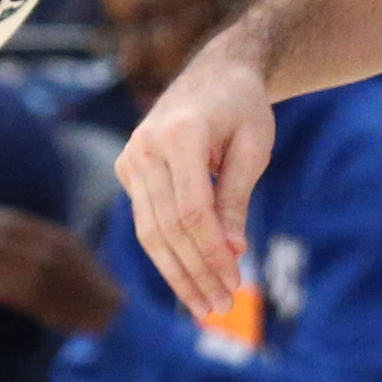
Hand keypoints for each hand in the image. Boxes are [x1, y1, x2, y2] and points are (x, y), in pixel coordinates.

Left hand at [0, 205, 125, 335]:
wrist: (104, 310)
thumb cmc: (85, 275)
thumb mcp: (72, 245)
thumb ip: (44, 234)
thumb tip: (9, 224)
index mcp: (59, 239)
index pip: (19, 222)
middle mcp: (48, 258)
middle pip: (3, 241)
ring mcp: (40, 281)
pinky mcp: (33, 303)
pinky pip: (1, 290)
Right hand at [114, 43, 279, 321]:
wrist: (215, 75)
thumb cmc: (243, 110)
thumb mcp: (254, 148)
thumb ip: (238, 199)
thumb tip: (233, 252)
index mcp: (180, 134)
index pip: (192, 210)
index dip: (212, 252)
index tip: (237, 282)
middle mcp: (145, 146)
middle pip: (167, 227)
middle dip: (196, 272)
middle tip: (220, 307)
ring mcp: (131, 157)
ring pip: (150, 231)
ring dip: (178, 273)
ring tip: (204, 305)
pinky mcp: (128, 168)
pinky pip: (147, 221)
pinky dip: (168, 254)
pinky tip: (189, 280)